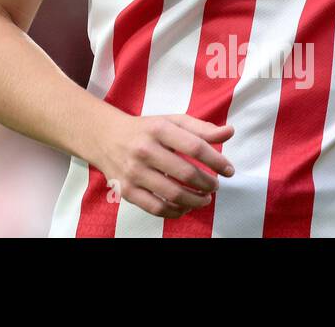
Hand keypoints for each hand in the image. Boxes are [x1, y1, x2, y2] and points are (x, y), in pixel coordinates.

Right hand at [89, 110, 234, 218]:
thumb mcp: (171, 122)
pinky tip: (185, 206)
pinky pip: (157, 208)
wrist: (105, 137)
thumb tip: (229, 132)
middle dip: (208, 183)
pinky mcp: (127, 190)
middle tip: (215, 185)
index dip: (217, 161)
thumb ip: (201, 128)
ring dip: (196, 200)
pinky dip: (176, 212)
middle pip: (186, 173)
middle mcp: (144, 150)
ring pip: (174, 194)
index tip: (229, 170)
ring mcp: (134, 172)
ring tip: (205, 198)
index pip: (195, 147)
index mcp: (158, 129)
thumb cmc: (146, 130)